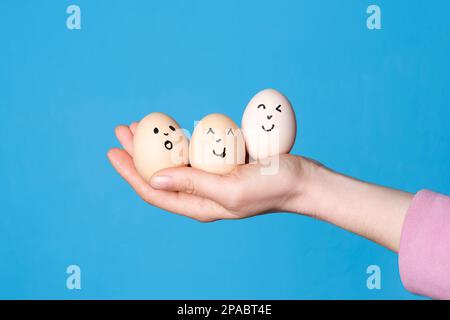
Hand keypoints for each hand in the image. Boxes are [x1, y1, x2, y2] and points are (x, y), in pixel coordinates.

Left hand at [107, 123, 319, 221]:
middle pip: (159, 174)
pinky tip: (172, 129)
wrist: (302, 181)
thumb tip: (155, 178)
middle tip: (123, 129)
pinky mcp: (222, 167)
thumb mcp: (231, 188)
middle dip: (137, 154)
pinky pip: (193, 153)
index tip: (113, 150)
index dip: (130, 172)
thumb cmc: (272, 186)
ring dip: (155, 144)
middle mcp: (201, 195)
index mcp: (199, 205)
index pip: (154, 191)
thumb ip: (194, 184)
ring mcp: (211, 180)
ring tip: (140, 125)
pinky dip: (179, 141)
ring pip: (174, 162)